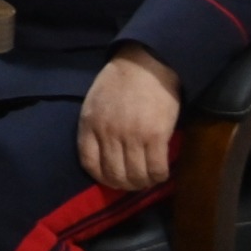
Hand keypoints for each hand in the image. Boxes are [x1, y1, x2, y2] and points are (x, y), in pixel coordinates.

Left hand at [78, 46, 182, 190]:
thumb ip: (95, 128)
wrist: (144, 65)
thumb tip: (102, 156)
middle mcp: (108, 133)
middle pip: (114, 175)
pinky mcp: (155, 135)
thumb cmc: (118, 83)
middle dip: (125, 185)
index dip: (101, 178)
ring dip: (144, 183)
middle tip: (134, 182)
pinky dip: (160, 176)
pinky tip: (162, 173)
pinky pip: (157, 168)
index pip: (89, 163)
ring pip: (136, 175)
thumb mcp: (94, 104)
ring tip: (149, 179)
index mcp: (89, 124)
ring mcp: (131, 135)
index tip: (112, 179)